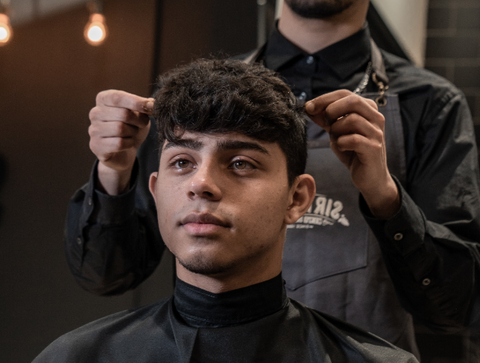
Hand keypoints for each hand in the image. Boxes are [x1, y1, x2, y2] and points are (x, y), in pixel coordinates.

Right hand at [88, 90, 153, 194]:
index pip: (118, 97)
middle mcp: (95, 113)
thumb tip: (153, 103)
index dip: (136, 102)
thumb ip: (146, 106)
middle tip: (142, 124)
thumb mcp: (140, 113)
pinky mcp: (96, 146)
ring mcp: (93, 130)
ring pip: (120, 129)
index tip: (151, 107)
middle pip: (123, 114)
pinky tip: (128, 143)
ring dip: (133, 132)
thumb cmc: (131, 127)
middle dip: (139, 120)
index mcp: (104, 99)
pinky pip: (118, 144)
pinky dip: (129, 144)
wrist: (124, 151)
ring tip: (133, 133)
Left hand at [305, 90, 399, 218]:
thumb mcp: (336, 132)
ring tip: (337, 139)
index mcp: (367, 109)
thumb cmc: (352, 151)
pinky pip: (353, 139)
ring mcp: (377, 133)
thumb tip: (308, 107)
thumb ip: (325, 119)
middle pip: (353, 100)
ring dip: (337, 129)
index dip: (324, 98)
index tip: (308, 107)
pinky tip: (342, 148)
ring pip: (352, 120)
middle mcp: (376, 117)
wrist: (368, 177)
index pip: (345, 94)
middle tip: (324, 123)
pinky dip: (342, 143)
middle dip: (331, 110)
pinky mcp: (374, 148)